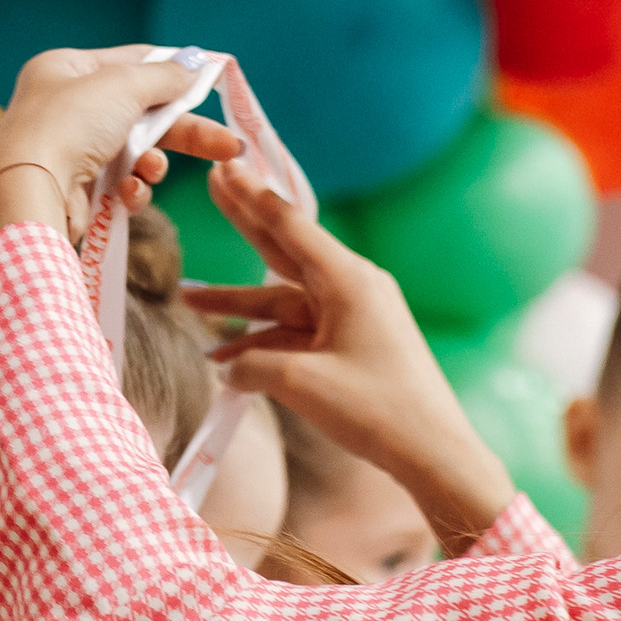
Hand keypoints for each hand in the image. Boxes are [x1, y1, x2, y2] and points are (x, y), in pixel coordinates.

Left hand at [0, 47, 244, 241]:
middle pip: (141, 113)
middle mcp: (64, 106)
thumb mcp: (124, 86)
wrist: (32, 190)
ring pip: (135, 153)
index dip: (174, 70)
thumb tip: (197, 62)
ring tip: (151, 172)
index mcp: (66, 69)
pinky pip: (120, 184)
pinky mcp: (76, 189)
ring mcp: (70, 149)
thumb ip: (166, 76)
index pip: (131, 62)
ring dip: (152, 164)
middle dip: (183, 132)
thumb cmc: (70, 124)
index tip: (212, 79)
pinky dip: (132, 189)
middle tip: (227, 145)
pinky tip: (130, 193)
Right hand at [190, 167, 516, 553]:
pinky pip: (298, 336)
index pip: (290, 227)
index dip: (252, 197)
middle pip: (286, 252)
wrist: (432, 454)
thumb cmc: (377, 411)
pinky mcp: (352, 349)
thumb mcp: (302, 383)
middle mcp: (352, 291)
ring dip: (239, 309)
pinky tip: (225, 361)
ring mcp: (354, 320)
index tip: (226, 165)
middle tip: (213, 184)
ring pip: (284, 303)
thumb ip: (253, 365)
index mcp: (349, 281)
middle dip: (245, 223)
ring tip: (188, 299)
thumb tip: (229, 367)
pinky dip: (264, 345)